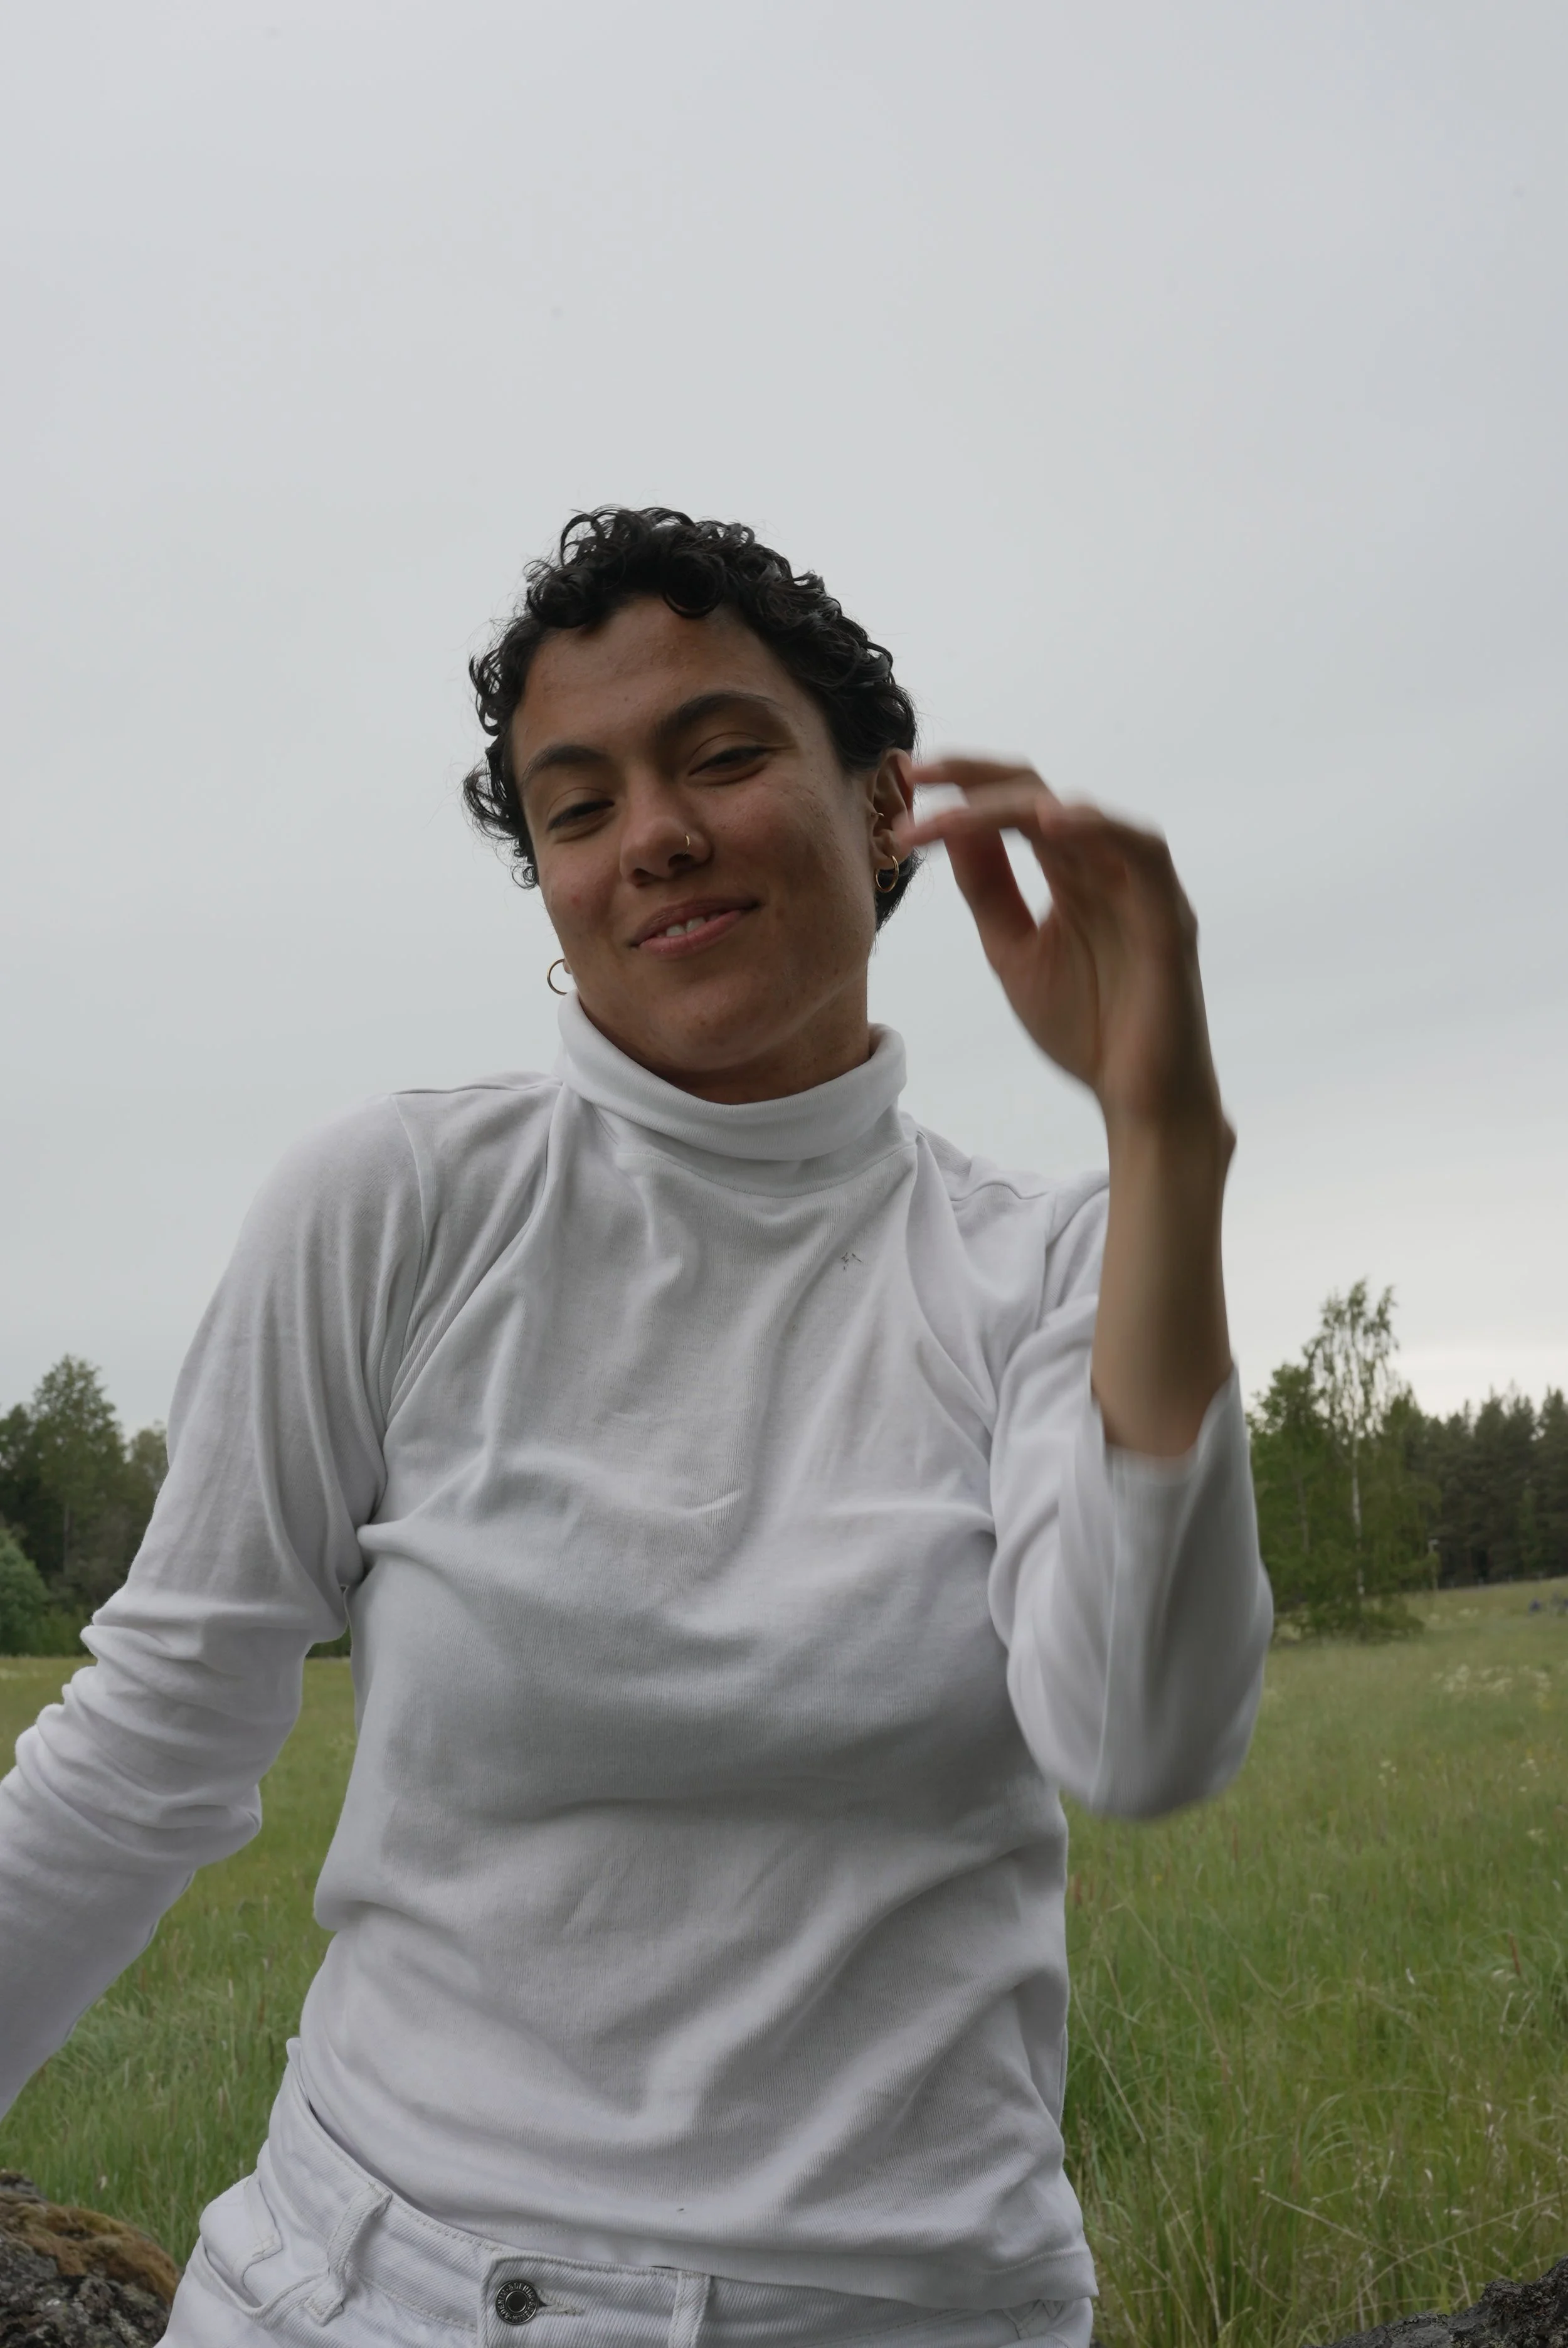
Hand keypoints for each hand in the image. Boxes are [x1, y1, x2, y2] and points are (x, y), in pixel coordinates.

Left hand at [894, 757, 1227, 1146]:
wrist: (1137, 1099)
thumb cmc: (1084, 1026)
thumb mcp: (1012, 949)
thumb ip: (988, 889)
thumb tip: (948, 827)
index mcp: (1070, 871)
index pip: (1013, 805)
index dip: (962, 787)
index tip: (905, 782)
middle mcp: (1105, 865)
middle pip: (1039, 793)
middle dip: (974, 778)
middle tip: (915, 775)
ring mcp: (1140, 885)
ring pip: (1079, 813)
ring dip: (1012, 805)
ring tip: (955, 810)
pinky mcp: (1169, 914)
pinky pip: (1141, 850)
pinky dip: (1097, 827)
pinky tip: (1048, 822)